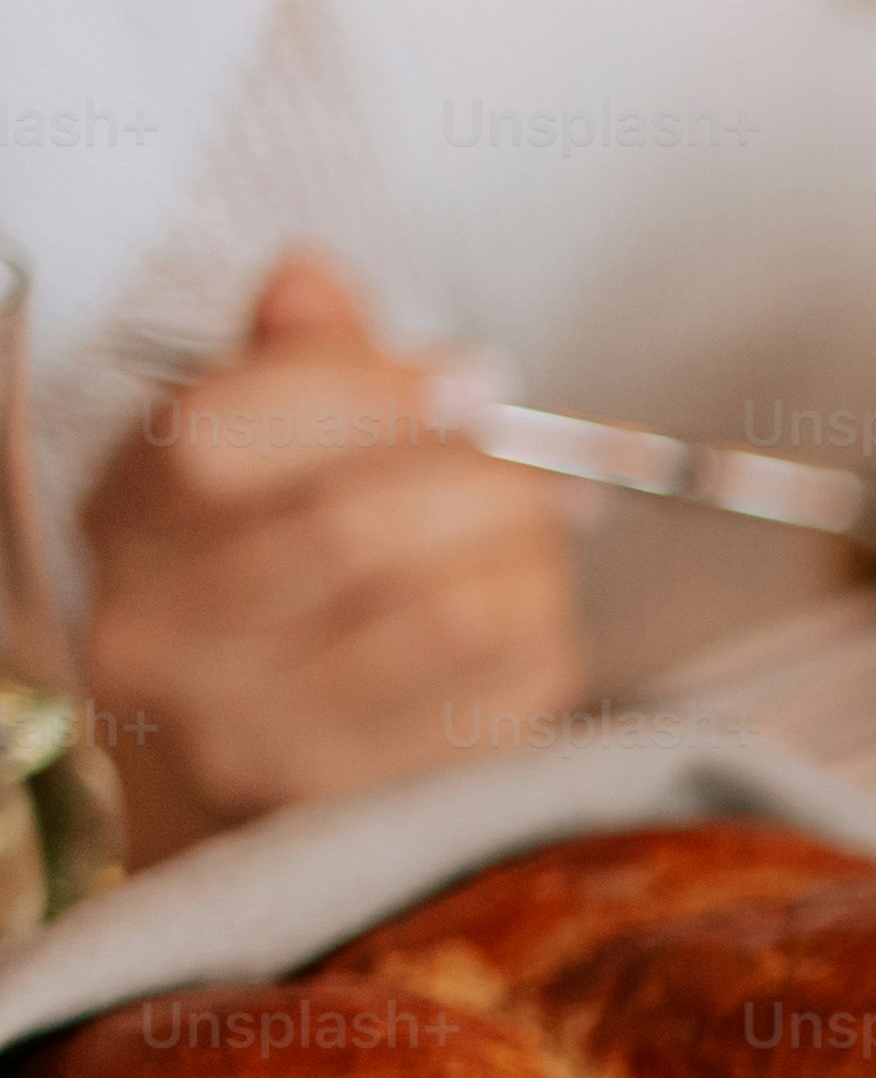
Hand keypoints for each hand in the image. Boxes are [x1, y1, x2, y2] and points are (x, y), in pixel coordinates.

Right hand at [81, 251, 579, 857]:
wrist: (231, 753)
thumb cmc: (258, 578)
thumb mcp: (247, 457)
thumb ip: (289, 364)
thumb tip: (315, 281)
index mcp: (130, 524)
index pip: (224, 433)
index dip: (372, 391)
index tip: (469, 378)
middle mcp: (163, 639)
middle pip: (350, 529)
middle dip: (483, 477)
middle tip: (540, 463)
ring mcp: (252, 733)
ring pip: (447, 615)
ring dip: (525, 557)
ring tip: (540, 531)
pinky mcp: (356, 796)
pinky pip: (503, 690)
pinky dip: (542, 628)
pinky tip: (525, 608)